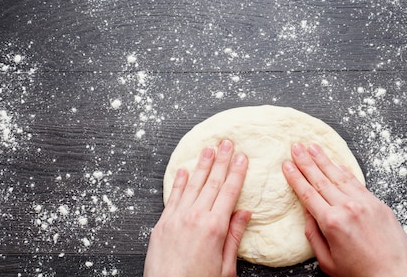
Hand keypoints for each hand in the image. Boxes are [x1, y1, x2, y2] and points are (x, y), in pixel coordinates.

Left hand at [144, 139, 250, 276]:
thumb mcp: (226, 268)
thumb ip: (234, 237)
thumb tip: (245, 213)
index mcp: (214, 228)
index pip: (229, 191)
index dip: (236, 172)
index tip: (242, 157)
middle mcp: (195, 218)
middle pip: (212, 182)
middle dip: (221, 160)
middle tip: (226, 142)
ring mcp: (176, 219)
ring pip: (192, 185)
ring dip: (201, 165)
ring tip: (208, 149)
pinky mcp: (162, 225)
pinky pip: (173, 197)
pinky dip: (179, 182)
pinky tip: (184, 171)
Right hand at [282, 143, 406, 276]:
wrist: (396, 276)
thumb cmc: (361, 274)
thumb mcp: (328, 262)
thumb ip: (313, 235)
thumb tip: (307, 213)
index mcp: (331, 223)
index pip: (308, 193)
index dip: (295, 177)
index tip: (287, 165)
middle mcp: (347, 208)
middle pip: (321, 179)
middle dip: (306, 161)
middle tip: (296, 147)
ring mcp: (364, 203)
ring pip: (339, 176)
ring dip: (324, 160)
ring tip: (313, 147)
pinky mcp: (378, 203)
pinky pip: (358, 182)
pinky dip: (345, 171)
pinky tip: (337, 163)